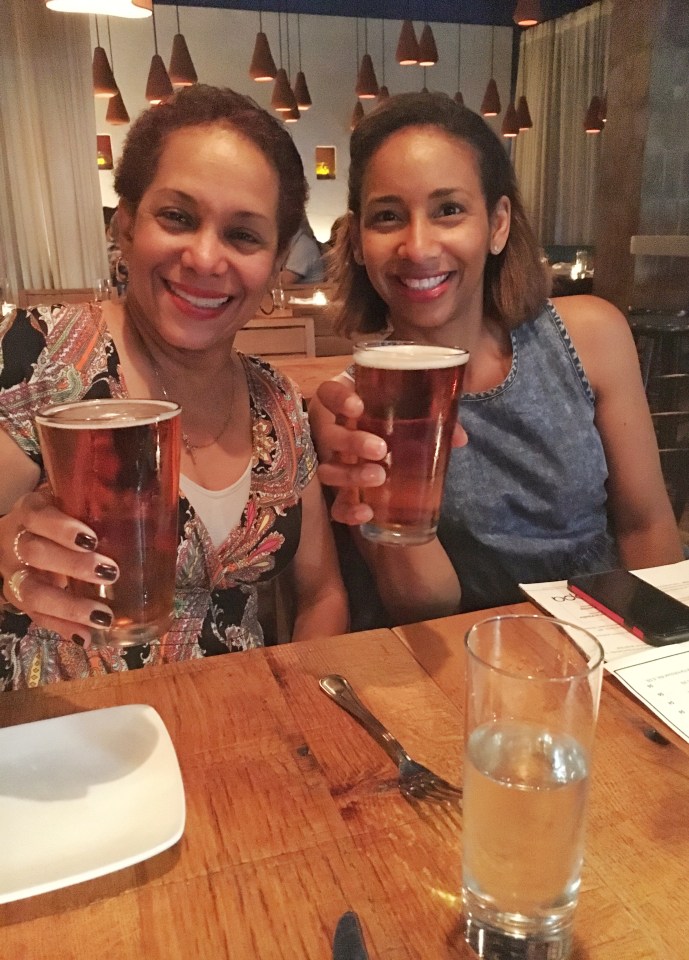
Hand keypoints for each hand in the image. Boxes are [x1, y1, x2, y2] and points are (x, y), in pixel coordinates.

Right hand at [0, 490, 118, 645]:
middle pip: (34, 553)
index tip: (91, 539)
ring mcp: (14, 573)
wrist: (21, 536)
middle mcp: (16, 541)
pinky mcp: (19, 599)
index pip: (38, 516)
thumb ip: (99, 507)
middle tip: (110, 571)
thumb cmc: (61, 518)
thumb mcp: (72, 504)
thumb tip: (154, 512)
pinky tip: (86, 638)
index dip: (61, 529)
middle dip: (72, 565)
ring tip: (102, 616)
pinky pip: (37, 618)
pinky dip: (63, 629)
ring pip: (32, 592)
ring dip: (69, 606)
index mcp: (31, 511)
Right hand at [313, 379, 467, 525]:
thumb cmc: (398, 420)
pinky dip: (347, 510)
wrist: (390, 448)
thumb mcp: (413, 412)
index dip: (337, 399)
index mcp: (348, 404)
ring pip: (328, 469)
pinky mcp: (340, 491)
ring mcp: (335, 462)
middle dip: (352, 442)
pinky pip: (335, 503)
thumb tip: (459, 438)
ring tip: (379, 477)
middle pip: (327, 434)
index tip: (358, 407)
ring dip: (350, 474)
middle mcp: (335, 431)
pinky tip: (366, 512)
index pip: (328, 392)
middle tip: (380, 449)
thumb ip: (433, 418)